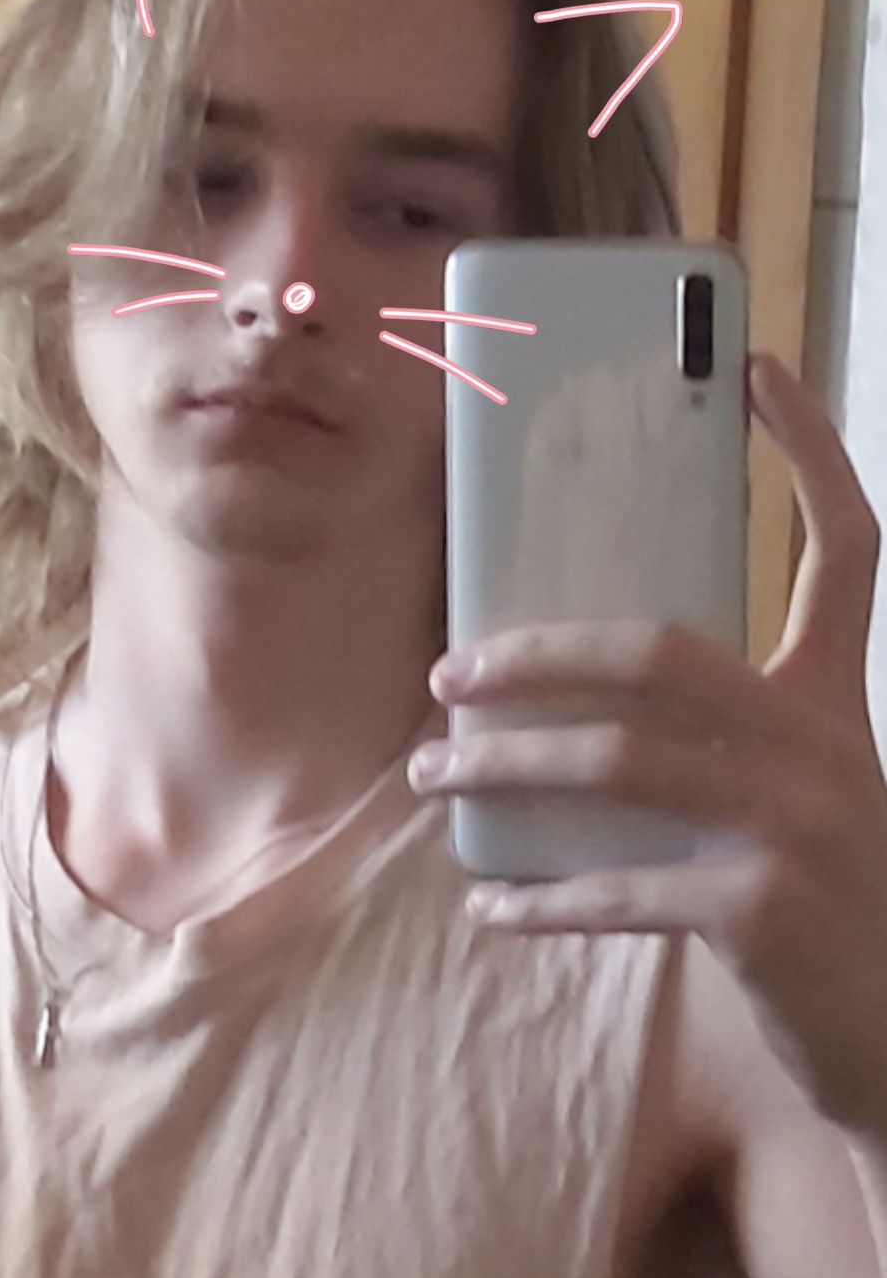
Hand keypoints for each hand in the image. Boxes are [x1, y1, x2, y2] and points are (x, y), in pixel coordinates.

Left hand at [408, 352, 886, 1138]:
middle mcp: (826, 740)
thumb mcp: (805, 797)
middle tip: (447, 674)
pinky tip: (491, 904)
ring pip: (618, 761)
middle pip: (661, 651)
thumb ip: (725, 742)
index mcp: (839, 696)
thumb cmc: (830, 905)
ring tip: (432, 776)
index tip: (756, 368)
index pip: (847, 545)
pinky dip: (544, 899)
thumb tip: (568, 708)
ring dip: (504, 768)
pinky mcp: (764, 910)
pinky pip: (621, 888)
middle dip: (534, 656)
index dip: (810, 449)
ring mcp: (798, 823)